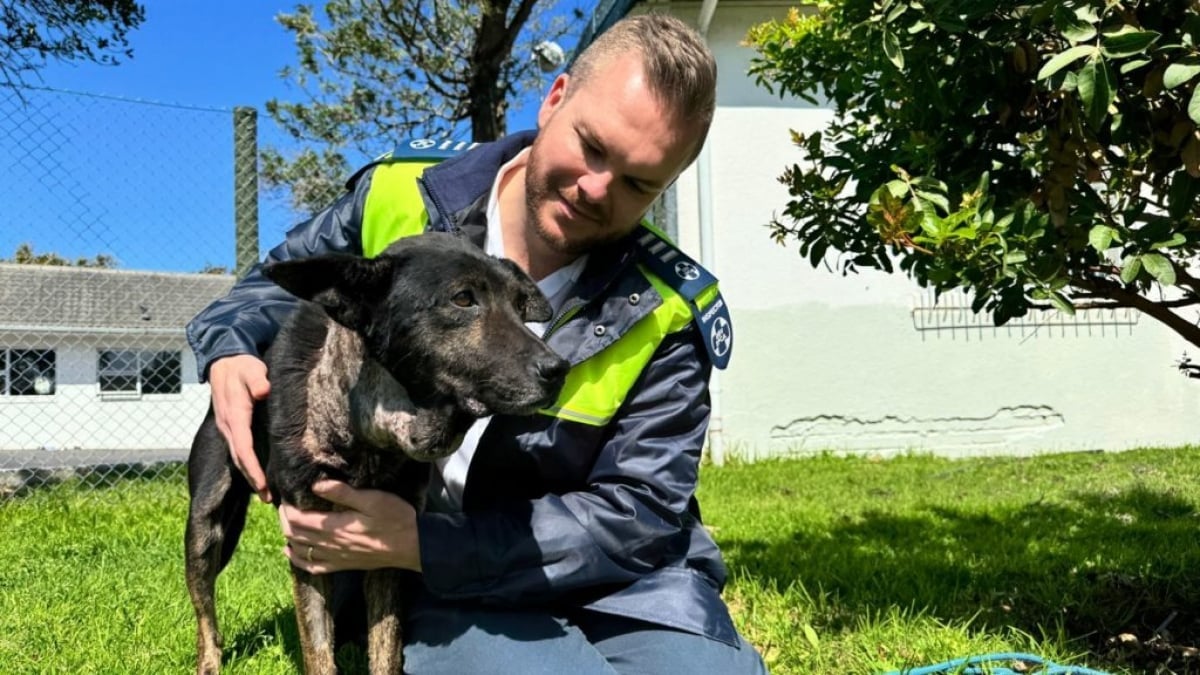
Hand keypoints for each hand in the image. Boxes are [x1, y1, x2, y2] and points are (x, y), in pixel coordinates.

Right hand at [209, 354, 271, 501]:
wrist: (224, 360)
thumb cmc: (242, 366)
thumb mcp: (251, 368)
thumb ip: (257, 379)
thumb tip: (263, 390)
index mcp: (234, 416)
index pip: (243, 448)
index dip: (252, 468)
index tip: (263, 485)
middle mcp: (227, 426)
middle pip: (239, 459)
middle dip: (252, 480)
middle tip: (269, 499)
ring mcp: (227, 428)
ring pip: (237, 457)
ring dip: (249, 475)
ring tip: (265, 494)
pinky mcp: (231, 427)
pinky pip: (238, 450)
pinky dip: (247, 464)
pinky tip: (258, 474)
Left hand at [279, 480, 421, 574]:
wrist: (412, 545)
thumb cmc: (395, 518)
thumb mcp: (372, 499)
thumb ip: (343, 493)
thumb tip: (315, 486)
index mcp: (336, 527)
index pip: (298, 519)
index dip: (286, 508)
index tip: (286, 496)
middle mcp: (331, 545)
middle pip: (294, 534)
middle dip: (283, 520)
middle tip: (284, 506)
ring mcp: (336, 557)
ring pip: (300, 550)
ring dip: (288, 536)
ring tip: (287, 522)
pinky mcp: (343, 565)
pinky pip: (313, 567)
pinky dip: (298, 560)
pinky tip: (292, 552)